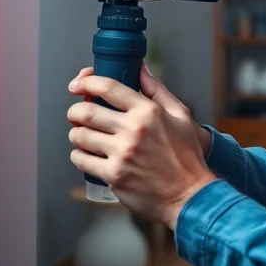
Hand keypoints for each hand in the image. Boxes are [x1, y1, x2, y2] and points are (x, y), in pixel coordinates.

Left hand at [67, 65, 216, 227]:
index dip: (86, 81)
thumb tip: (140, 69)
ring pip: (79, 135)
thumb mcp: (181, 116)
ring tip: (84, 137)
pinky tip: (88, 156)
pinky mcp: (114, 175)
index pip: (108, 87)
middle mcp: (134, 130)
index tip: (78, 84)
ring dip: (76, 134)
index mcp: (148, 111)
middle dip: (75, 111)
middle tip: (76, 115)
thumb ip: (157, 90)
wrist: (190, 196)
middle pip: (86, 111)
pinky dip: (79, 156)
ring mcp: (122, 153)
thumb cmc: (187, 157)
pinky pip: (81, 160)